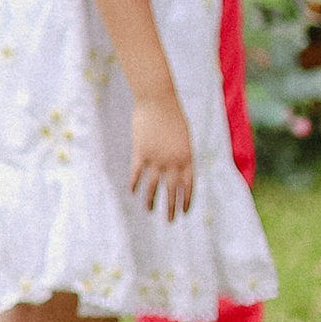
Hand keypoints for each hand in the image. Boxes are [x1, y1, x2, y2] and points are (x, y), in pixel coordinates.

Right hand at [131, 89, 194, 219]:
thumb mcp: (183, 136)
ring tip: (149, 211)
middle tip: (169, 221)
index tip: (184, 212)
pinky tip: (132, 192)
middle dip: (171, 207)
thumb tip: (176, 166)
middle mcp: (173, 161)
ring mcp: (156, 157)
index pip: (188, 185)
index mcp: (187, 157)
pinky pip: (137, 172)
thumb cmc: (172, 114)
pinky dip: (134, 183)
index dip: (186, 200)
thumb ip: (181, 153)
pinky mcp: (141, 152)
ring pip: (154, 185)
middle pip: (172, 190)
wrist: (158, 100)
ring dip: (151, 200)